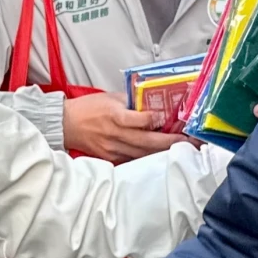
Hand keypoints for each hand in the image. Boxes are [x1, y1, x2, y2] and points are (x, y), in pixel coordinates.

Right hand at [63, 92, 188, 161]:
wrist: (66, 125)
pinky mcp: (111, 158)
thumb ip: (131, 101)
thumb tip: (154, 102)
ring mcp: (114, 149)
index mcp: (114, 115)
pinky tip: (163, 156)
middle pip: (148, 141)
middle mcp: (115, 134)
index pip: (140, 120)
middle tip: (191, 141)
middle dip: (172, 141)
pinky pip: (135, 160)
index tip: (173, 118)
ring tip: (184, 149)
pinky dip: (150, 158)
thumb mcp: (110, 97)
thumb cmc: (89, 108)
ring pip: (144, 154)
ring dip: (165, 152)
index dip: (157, 120)